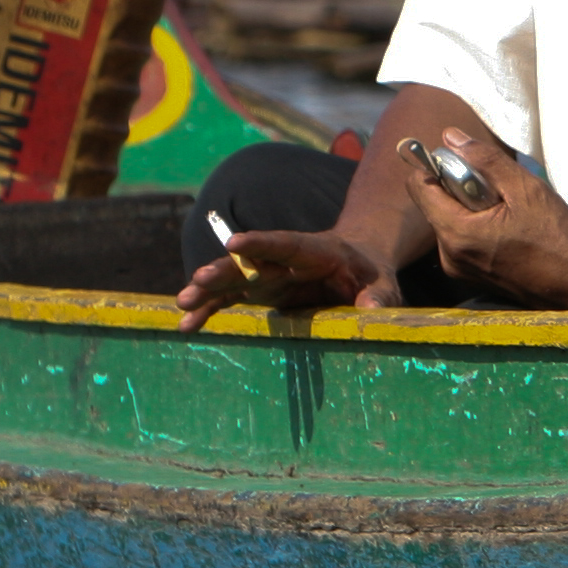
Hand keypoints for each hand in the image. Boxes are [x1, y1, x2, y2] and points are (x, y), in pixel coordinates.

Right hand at [176, 228, 397, 331]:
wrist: (358, 264)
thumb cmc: (372, 273)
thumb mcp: (384, 281)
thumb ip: (379, 294)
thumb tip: (369, 310)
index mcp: (318, 250)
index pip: (287, 243)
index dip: (261, 242)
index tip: (234, 243)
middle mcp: (286, 259)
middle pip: (252, 261)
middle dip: (225, 270)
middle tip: (198, 280)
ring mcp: (270, 274)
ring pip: (234, 279)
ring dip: (208, 290)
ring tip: (182, 304)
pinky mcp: (262, 290)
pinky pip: (232, 299)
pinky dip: (211, 310)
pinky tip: (188, 325)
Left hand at [401, 127, 567, 307]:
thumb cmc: (559, 239)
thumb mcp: (525, 189)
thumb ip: (485, 161)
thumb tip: (451, 138)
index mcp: (457, 234)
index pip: (418, 186)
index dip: (437, 166)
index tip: (467, 164)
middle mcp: (449, 256)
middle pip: (436, 203)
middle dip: (462, 189)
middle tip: (502, 193)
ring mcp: (460, 270)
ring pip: (451, 221)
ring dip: (473, 209)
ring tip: (512, 215)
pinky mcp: (472, 277)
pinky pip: (463, 240)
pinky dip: (480, 228)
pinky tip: (512, 232)